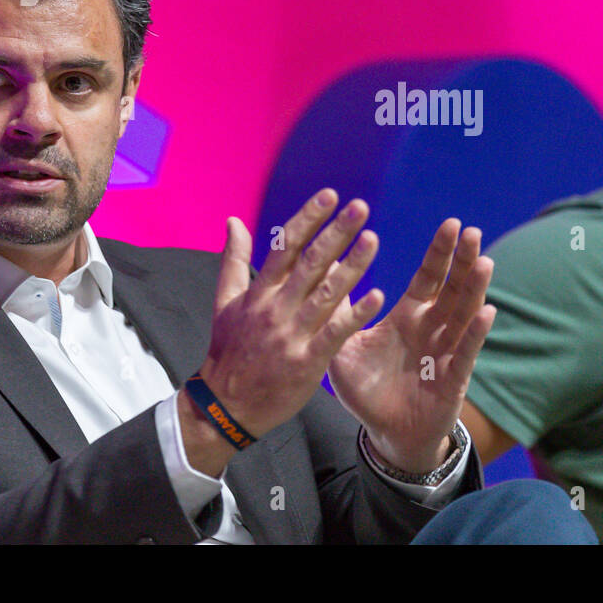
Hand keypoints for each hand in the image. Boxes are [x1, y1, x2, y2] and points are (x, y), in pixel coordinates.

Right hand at [196, 189, 383, 440]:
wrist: (226, 407)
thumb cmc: (229, 351)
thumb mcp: (225, 303)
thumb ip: (233, 260)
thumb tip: (234, 220)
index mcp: (259, 292)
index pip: (285, 246)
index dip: (308, 218)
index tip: (330, 196)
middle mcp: (276, 308)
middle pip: (310, 263)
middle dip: (336, 232)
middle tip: (361, 207)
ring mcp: (292, 335)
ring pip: (327, 294)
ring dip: (352, 265)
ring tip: (373, 239)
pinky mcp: (307, 362)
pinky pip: (336, 333)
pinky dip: (357, 314)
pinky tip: (377, 294)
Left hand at [328, 220, 495, 472]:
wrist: (386, 434)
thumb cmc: (367, 390)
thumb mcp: (344, 348)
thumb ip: (338, 314)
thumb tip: (323, 275)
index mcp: (408, 317)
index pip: (428, 278)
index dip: (440, 252)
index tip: (451, 224)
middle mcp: (432, 329)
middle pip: (452, 288)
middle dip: (462, 260)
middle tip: (470, 231)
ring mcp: (447, 351)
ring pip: (464, 314)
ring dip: (474, 288)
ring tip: (483, 261)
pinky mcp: (454, 377)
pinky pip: (466, 352)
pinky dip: (475, 333)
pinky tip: (485, 312)